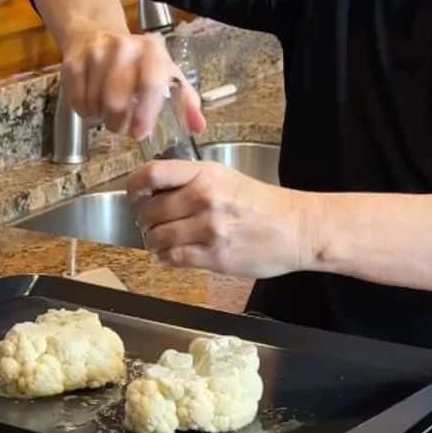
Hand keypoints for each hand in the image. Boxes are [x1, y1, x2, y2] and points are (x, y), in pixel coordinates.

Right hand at [60, 30, 204, 140]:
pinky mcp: (73, 62)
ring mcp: (95, 52)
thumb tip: (198, 127)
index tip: (140, 133)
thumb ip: (186, 101)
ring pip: (97, 102)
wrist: (96, 34)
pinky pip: (78, 100)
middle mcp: (124, 47)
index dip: (146, 113)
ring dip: (102, 117)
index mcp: (152, 50)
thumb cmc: (138, 63)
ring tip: (108, 113)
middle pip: (117, 99)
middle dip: (119, 123)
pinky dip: (85, 111)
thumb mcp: (167, 75)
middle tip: (122, 127)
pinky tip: (93, 105)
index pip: (150, 83)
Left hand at [128, 160, 315, 277]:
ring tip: (164, 241)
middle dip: (145, 220)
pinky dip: (166, 258)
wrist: (297, 228)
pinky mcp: (215, 256)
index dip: (134, 186)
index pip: (151, 174)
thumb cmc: (261, 204)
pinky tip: (174, 254)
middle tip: (153, 223)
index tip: (135, 195)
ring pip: (157, 238)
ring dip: (154, 242)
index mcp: (205, 174)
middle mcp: (204, 198)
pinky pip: (173, 258)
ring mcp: (209, 229)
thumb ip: (190, 182)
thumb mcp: (225, 178)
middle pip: (148, 210)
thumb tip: (151, 192)